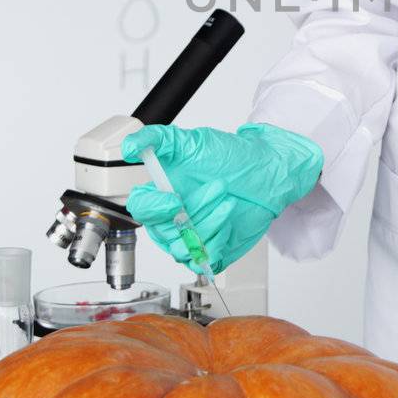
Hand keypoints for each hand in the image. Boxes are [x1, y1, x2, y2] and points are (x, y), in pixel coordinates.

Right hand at [122, 122, 322, 272]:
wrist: (267, 169)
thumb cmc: (230, 155)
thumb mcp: (192, 141)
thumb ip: (158, 139)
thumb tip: (130, 145)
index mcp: (161, 192)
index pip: (140, 208)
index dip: (154, 208)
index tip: (174, 199)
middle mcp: (172, 217)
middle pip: (162, 230)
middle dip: (195, 210)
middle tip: (218, 187)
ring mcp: (191, 236)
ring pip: (183, 247)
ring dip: (209, 223)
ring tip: (228, 201)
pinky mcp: (212, 250)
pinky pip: (203, 259)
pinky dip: (218, 239)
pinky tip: (231, 220)